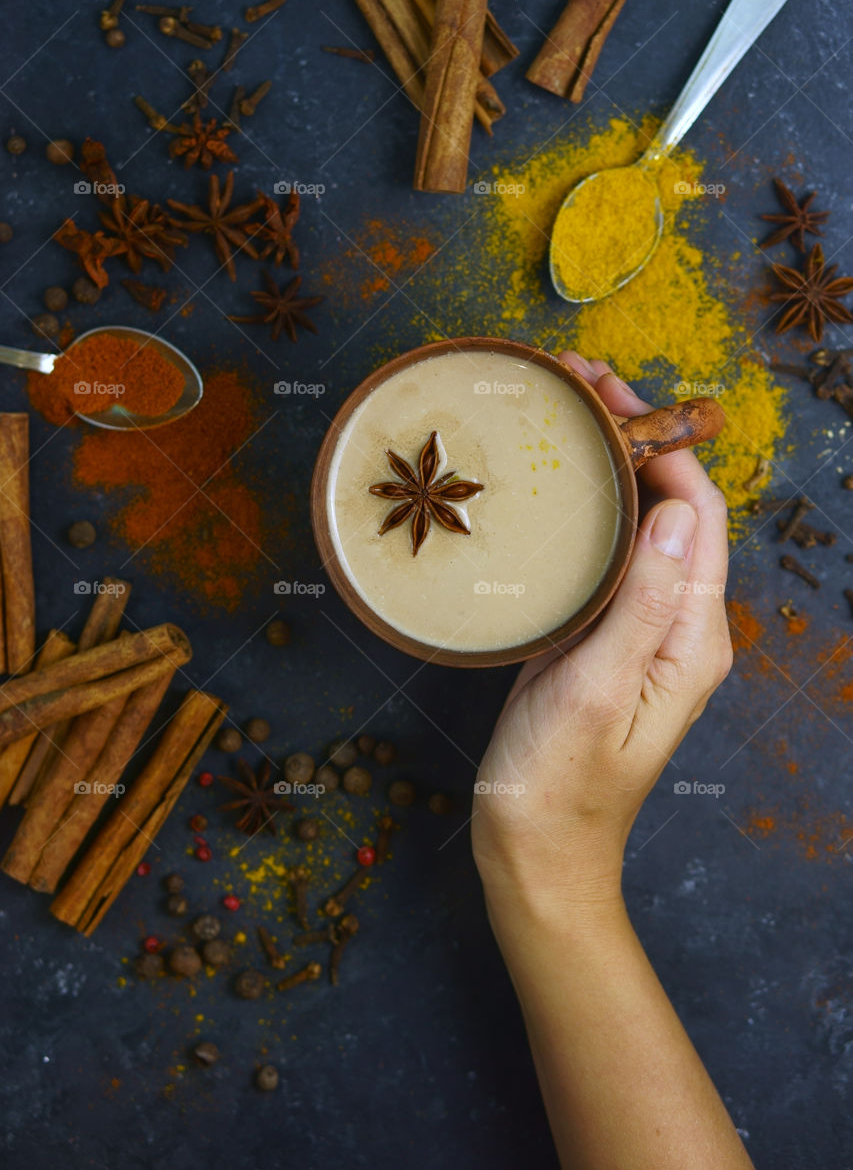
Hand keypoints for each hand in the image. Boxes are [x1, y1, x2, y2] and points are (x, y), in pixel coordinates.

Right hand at [472, 353, 731, 915]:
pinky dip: (582, 512)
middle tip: (576, 385)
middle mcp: (676, 625)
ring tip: (561, 416)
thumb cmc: (561, 781)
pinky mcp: (599, 638)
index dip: (664, 447)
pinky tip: (549, 491)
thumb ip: (642, 603)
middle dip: (634, 442)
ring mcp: (638, 630)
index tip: (612, 396)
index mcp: (693, 636)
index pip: (699, 515)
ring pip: (635, 528)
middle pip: (671, 511)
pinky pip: (604, 559)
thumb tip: (676, 510)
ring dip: (607, 468)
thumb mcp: (598, 689)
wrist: (533, 848)